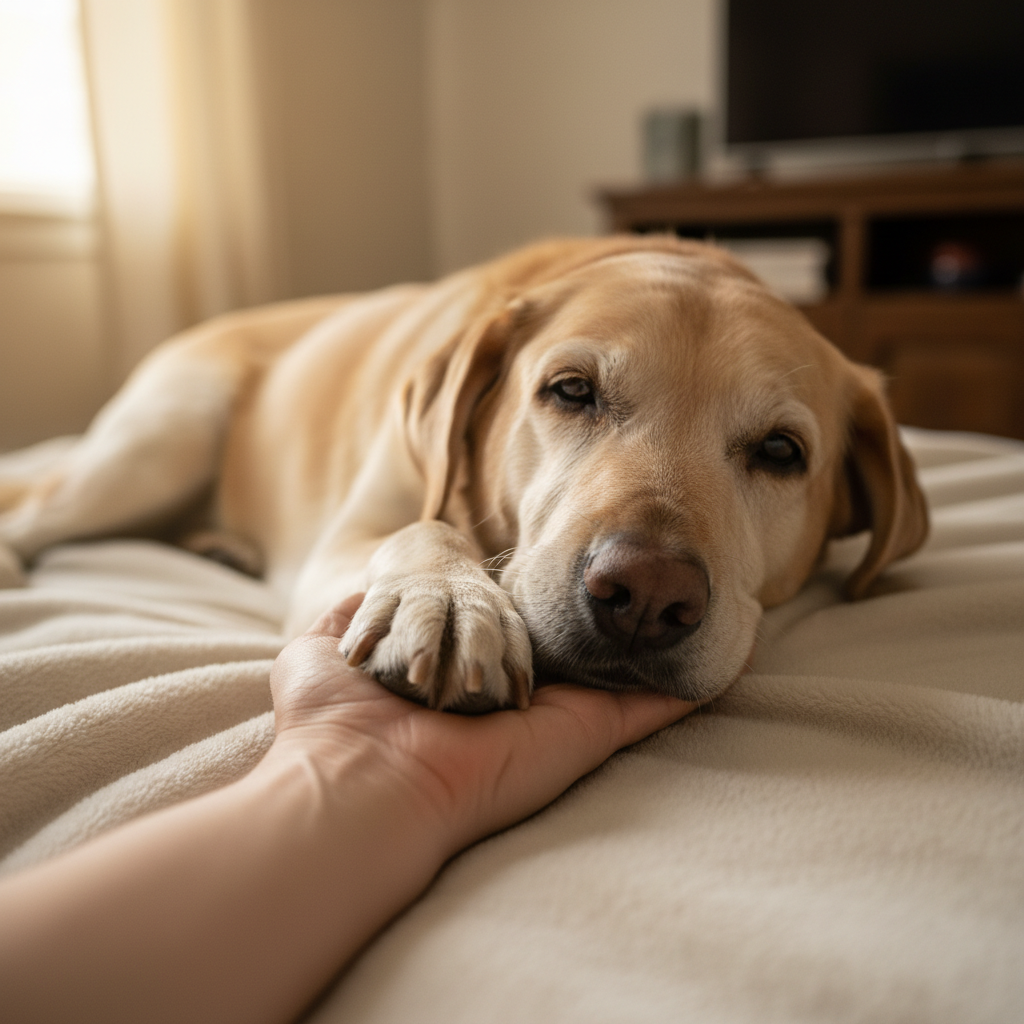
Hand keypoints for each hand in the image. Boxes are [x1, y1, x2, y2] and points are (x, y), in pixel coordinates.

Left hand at [270, 594, 695, 853]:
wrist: (358, 782)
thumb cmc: (335, 720)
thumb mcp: (323, 650)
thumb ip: (348, 616)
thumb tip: (363, 593)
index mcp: (459, 673)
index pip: (504, 634)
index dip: (527, 608)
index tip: (557, 580)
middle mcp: (510, 694)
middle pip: (565, 655)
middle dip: (598, 629)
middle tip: (640, 595)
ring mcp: (551, 716)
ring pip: (609, 677)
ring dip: (644, 652)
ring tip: (686, 619)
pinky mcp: (583, 730)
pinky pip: (644, 710)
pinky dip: (677, 692)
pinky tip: (710, 666)